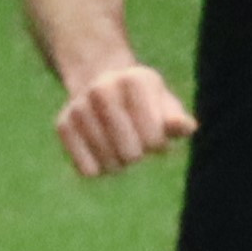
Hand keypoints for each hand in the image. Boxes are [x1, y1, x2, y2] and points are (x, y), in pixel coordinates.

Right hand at [55, 62, 197, 178]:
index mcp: (134, 81)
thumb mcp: (164, 105)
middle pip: (131, 154)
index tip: (154, 133)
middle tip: (134, 140)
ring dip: (119, 163)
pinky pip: (88, 170)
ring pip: (110, 164)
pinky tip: (100, 151)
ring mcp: (79, 107)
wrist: (101, 85)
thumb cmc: (144, 102)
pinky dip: (99, 169)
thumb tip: (188, 127)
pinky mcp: (63, 125)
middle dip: (138, 154)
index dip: (158, 145)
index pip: (154, 140)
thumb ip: (176, 120)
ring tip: (117, 142)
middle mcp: (102, 89)